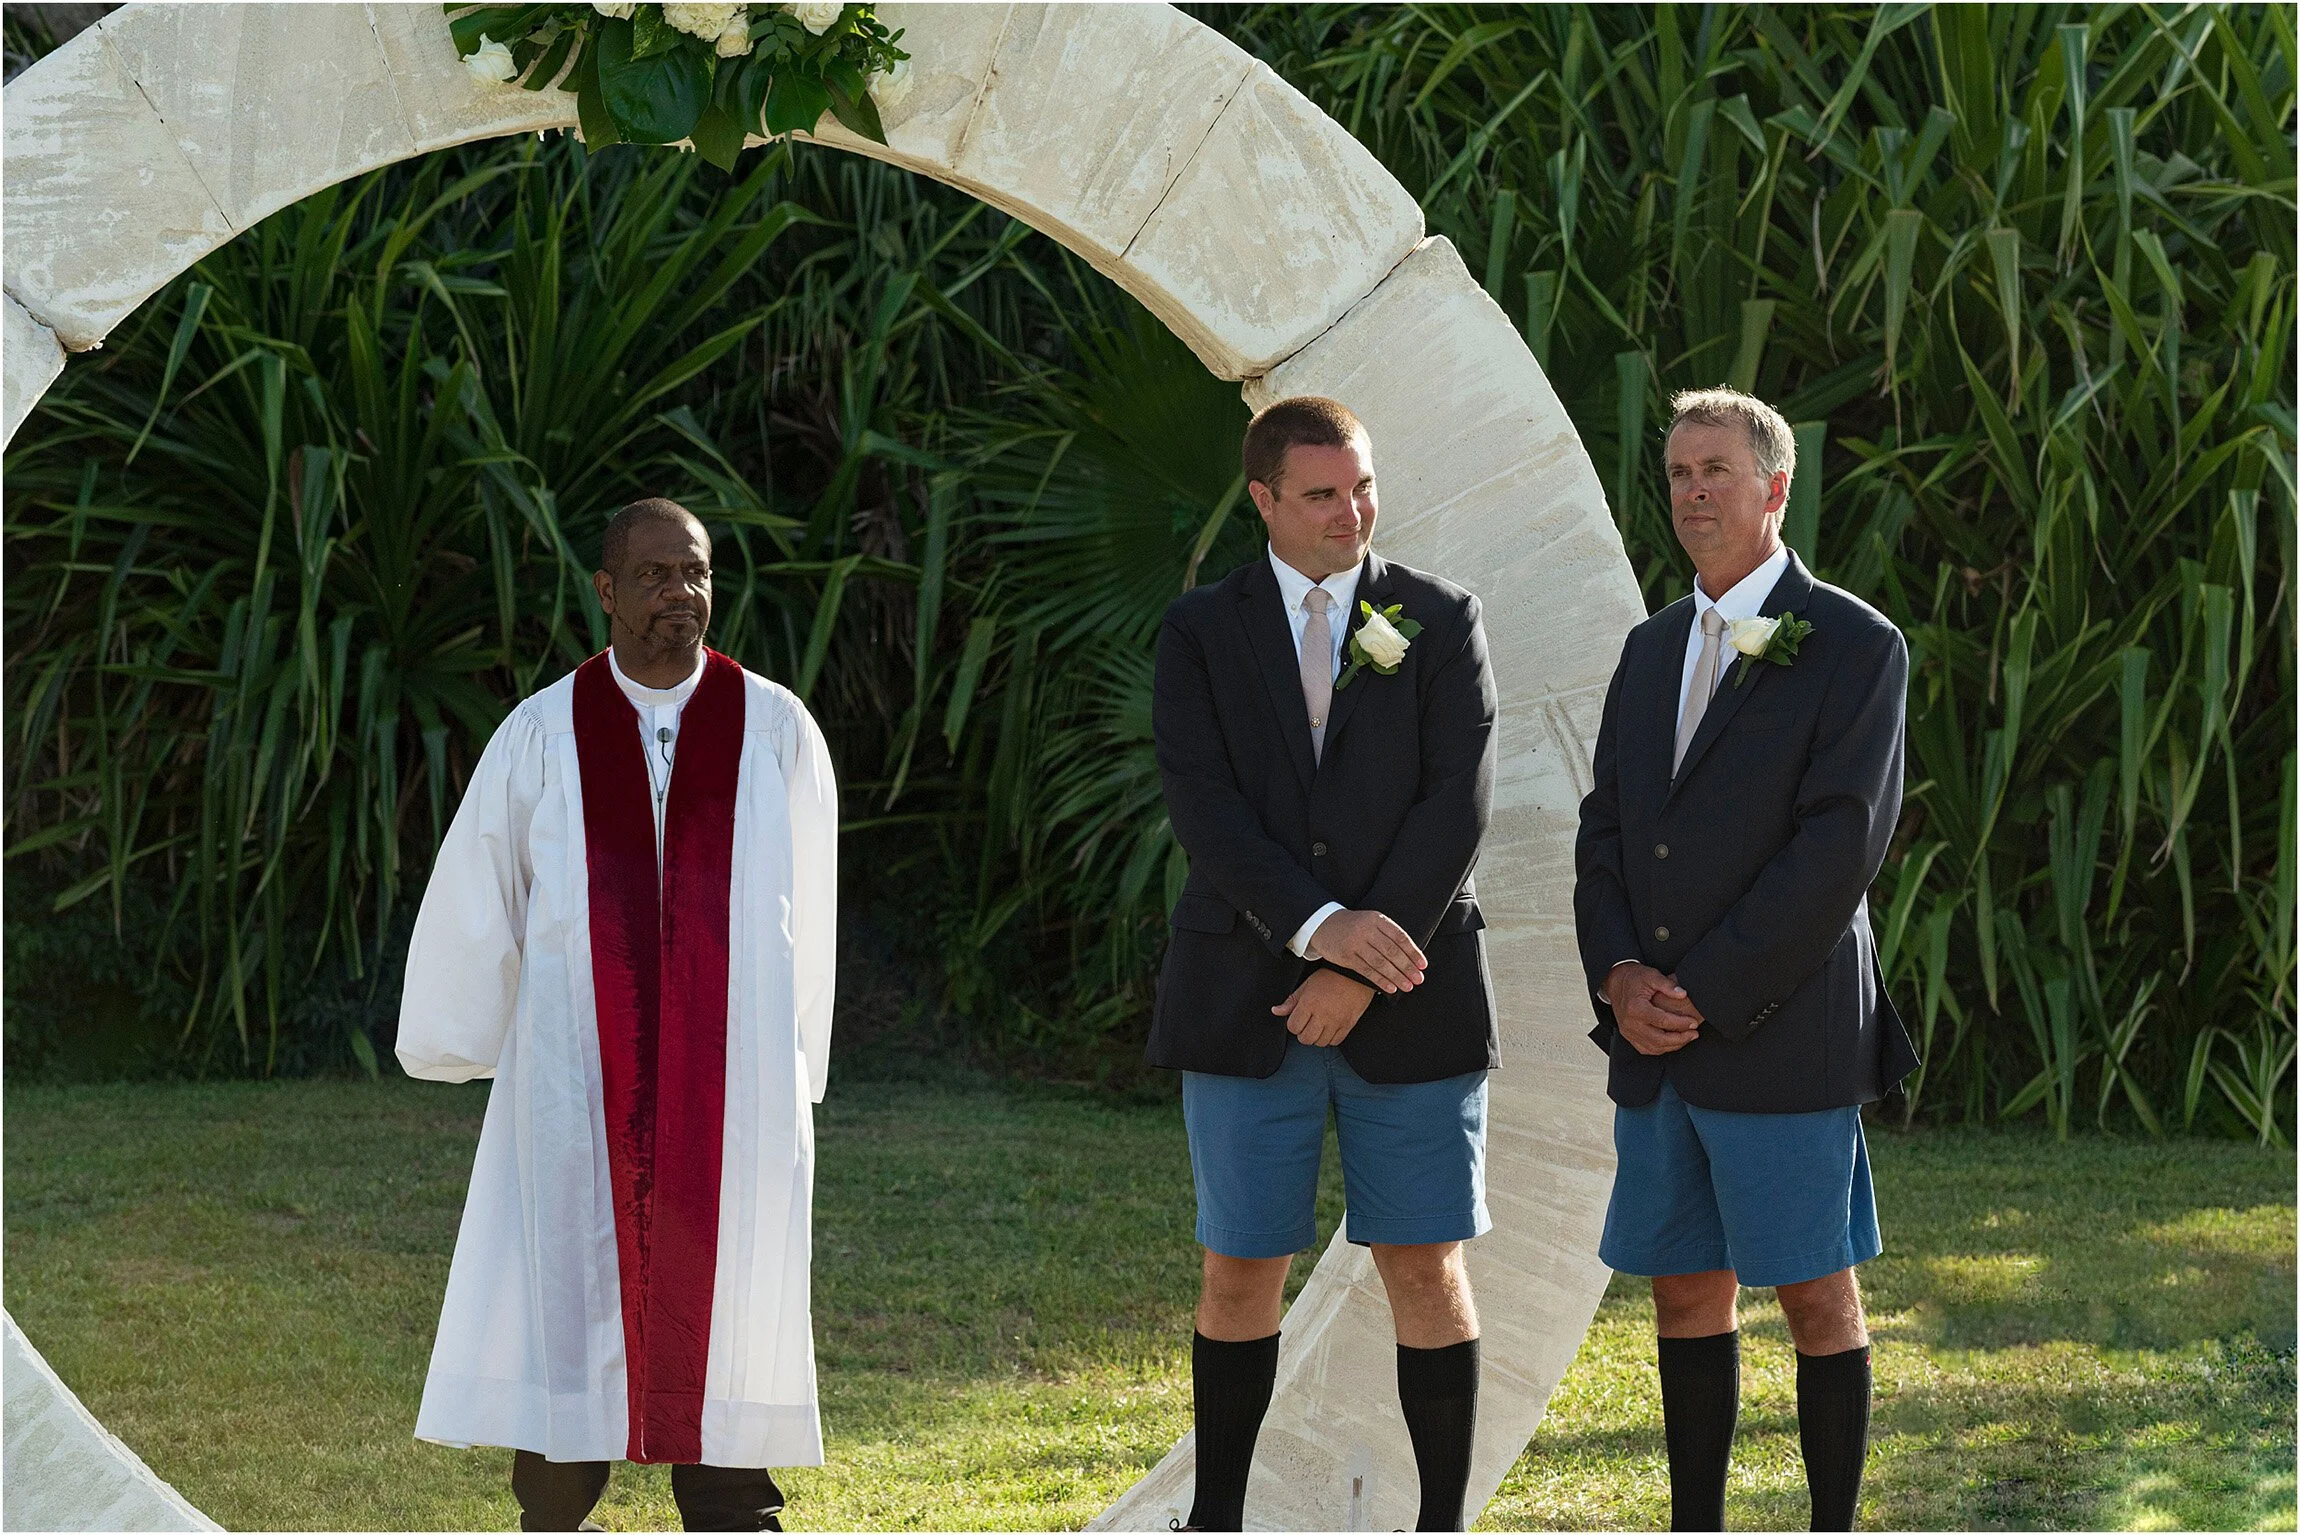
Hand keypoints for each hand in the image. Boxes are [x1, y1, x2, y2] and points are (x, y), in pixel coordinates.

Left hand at [1273, 968, 1375, 1047]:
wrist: (1356, 975)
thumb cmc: (1331, 977)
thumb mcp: (1307, 984)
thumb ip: (1292, 1000)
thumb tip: (1276, 1011)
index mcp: (1309, 1003)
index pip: (1293, 1027)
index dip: (1293, 1024)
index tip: (1298, 1019)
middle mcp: (1322, 1015)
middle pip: (1305, 1039)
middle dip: (1303, 1033)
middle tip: (1307, 1024)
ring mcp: (1336, 1022)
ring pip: (1320, 1042)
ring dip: (1316, 1037)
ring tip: (1318, 1026)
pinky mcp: (1348, 1025)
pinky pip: (1335, 1041)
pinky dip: (1330, 1038)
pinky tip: (1329, 1029)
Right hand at [1307, 909, 1425, 992]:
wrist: (1324, 924)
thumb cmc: (1355, 926)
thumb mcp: (1372, 922)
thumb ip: (1389, 935)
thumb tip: (1412, 957)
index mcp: (1377, 919)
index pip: (1400, 937)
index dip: (1413, 952)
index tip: (1423, 965)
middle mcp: (1367, 929)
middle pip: (1392, 951)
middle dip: (1407, 967)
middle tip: (1419, 979)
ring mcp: (1355, 943)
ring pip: (1380, 962)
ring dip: (1396, 976)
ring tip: (1408, 986)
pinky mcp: (1346, 956)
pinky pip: (1366, 970)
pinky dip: (1380, 980)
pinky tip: (1390, 988)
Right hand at [1604, 963, 1702, 1055]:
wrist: (1615, 982)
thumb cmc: (1633, 978)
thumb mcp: (1651, 975)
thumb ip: (1668, 985)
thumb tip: (1683, 994)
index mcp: (1635, 1008)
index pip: (1663, 1021)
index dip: (1681, 1023)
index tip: (1694, 1022)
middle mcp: (1630, 1023)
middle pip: (1659, 1039)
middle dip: (1680, 1039)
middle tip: (1694, 1033)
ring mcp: (1628, 1031)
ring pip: (1654, 1047)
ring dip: (1673, 1045)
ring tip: (1686, 1037)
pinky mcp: (1628, 1036)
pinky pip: (1646, 1048)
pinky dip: (1661, 1048)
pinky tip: (1672, 1042)